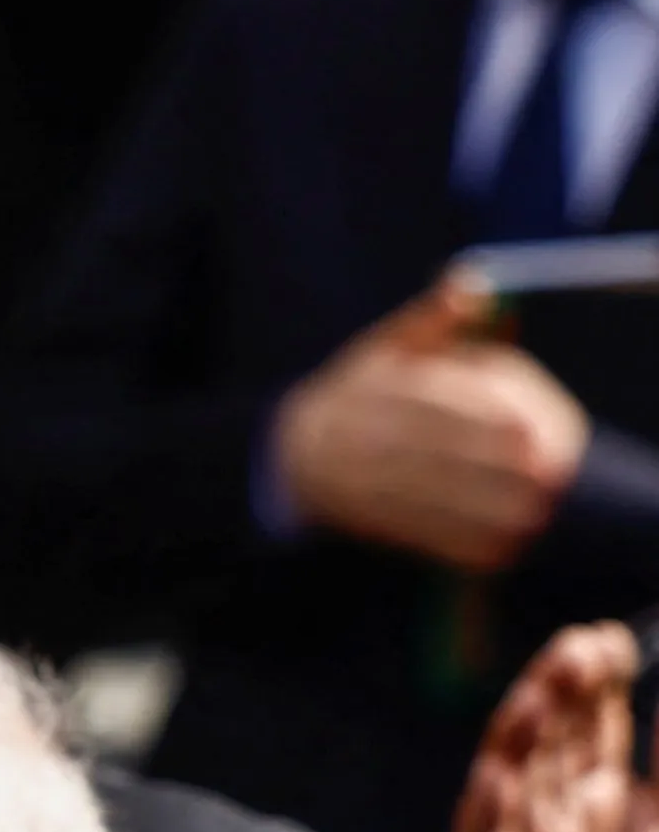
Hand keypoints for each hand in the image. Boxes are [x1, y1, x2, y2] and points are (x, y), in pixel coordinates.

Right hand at [274, 294, 590, 574]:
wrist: (289, 455)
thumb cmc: (360, 392)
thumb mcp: (384, 347)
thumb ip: (433, 319)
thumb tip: (473, 286)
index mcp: (359, 389)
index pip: (423, 402)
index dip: (478, 418)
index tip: (529, 428)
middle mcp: (349, 435)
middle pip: (423, 455)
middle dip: (486, 468)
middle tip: (542, 471)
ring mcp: (348, 481)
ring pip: (418, 499)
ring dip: (478, 511)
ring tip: (531, 510)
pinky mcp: (356, 520)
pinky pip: (410, 534)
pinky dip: (454, 543)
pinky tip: (496, 546)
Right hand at [448, 618, 658, 831]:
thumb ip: (644, 813)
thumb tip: (639, 766)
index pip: (575, 746)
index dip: (588, 692)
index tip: (605, 639)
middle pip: (537, 762)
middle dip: (553, 701)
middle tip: (576, 647)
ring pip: (505, 809)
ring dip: (514, 751)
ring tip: (533, 696)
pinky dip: (486, 828)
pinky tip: (494, 783)